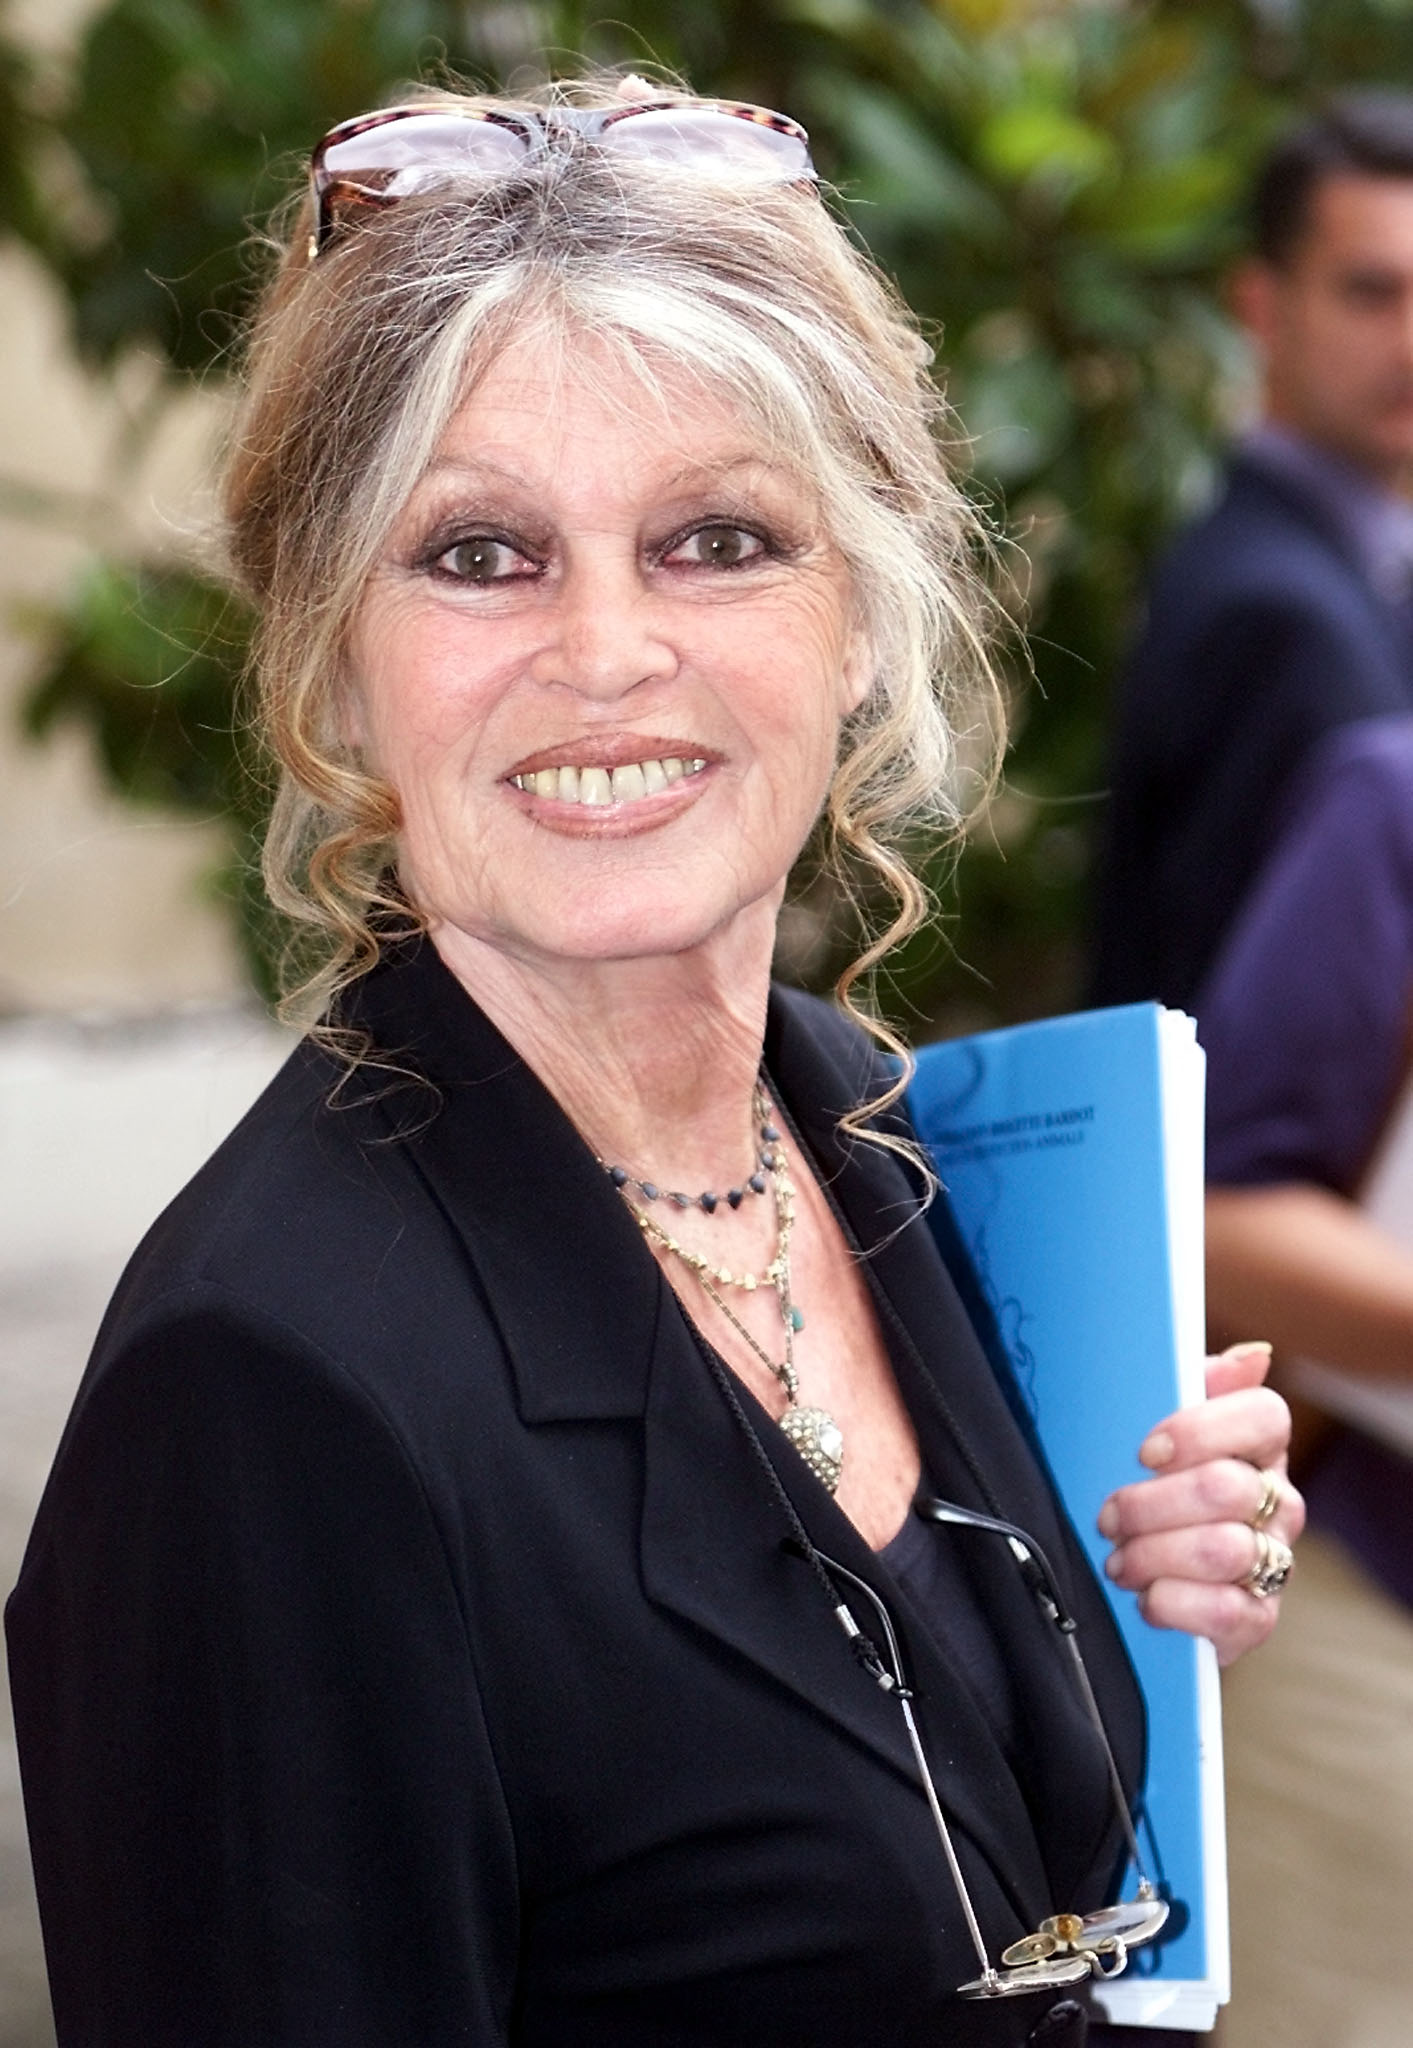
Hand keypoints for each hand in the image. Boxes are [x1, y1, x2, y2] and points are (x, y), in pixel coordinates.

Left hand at [1096, 1341, 1304, 1665]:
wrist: (1145, 1575)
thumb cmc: (1150, 1487)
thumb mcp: (1151, 1428)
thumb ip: (1186, 1385)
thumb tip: (1252, 1355)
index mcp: (1257, 1445)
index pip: (1265, 1415)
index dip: (1201, 1429)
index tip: (1145, 1451)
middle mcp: (1278, 1500)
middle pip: (1228, 1488)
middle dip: (1151, 1504)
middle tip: (1108, 1515)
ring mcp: (1273, 1561)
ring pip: (1223, 1550)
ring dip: (1153, 1554)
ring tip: (1117, 1559)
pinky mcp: (1259, 1619)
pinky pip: (1226, 1612)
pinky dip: (1173, 1603)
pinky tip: (1145, 1596)